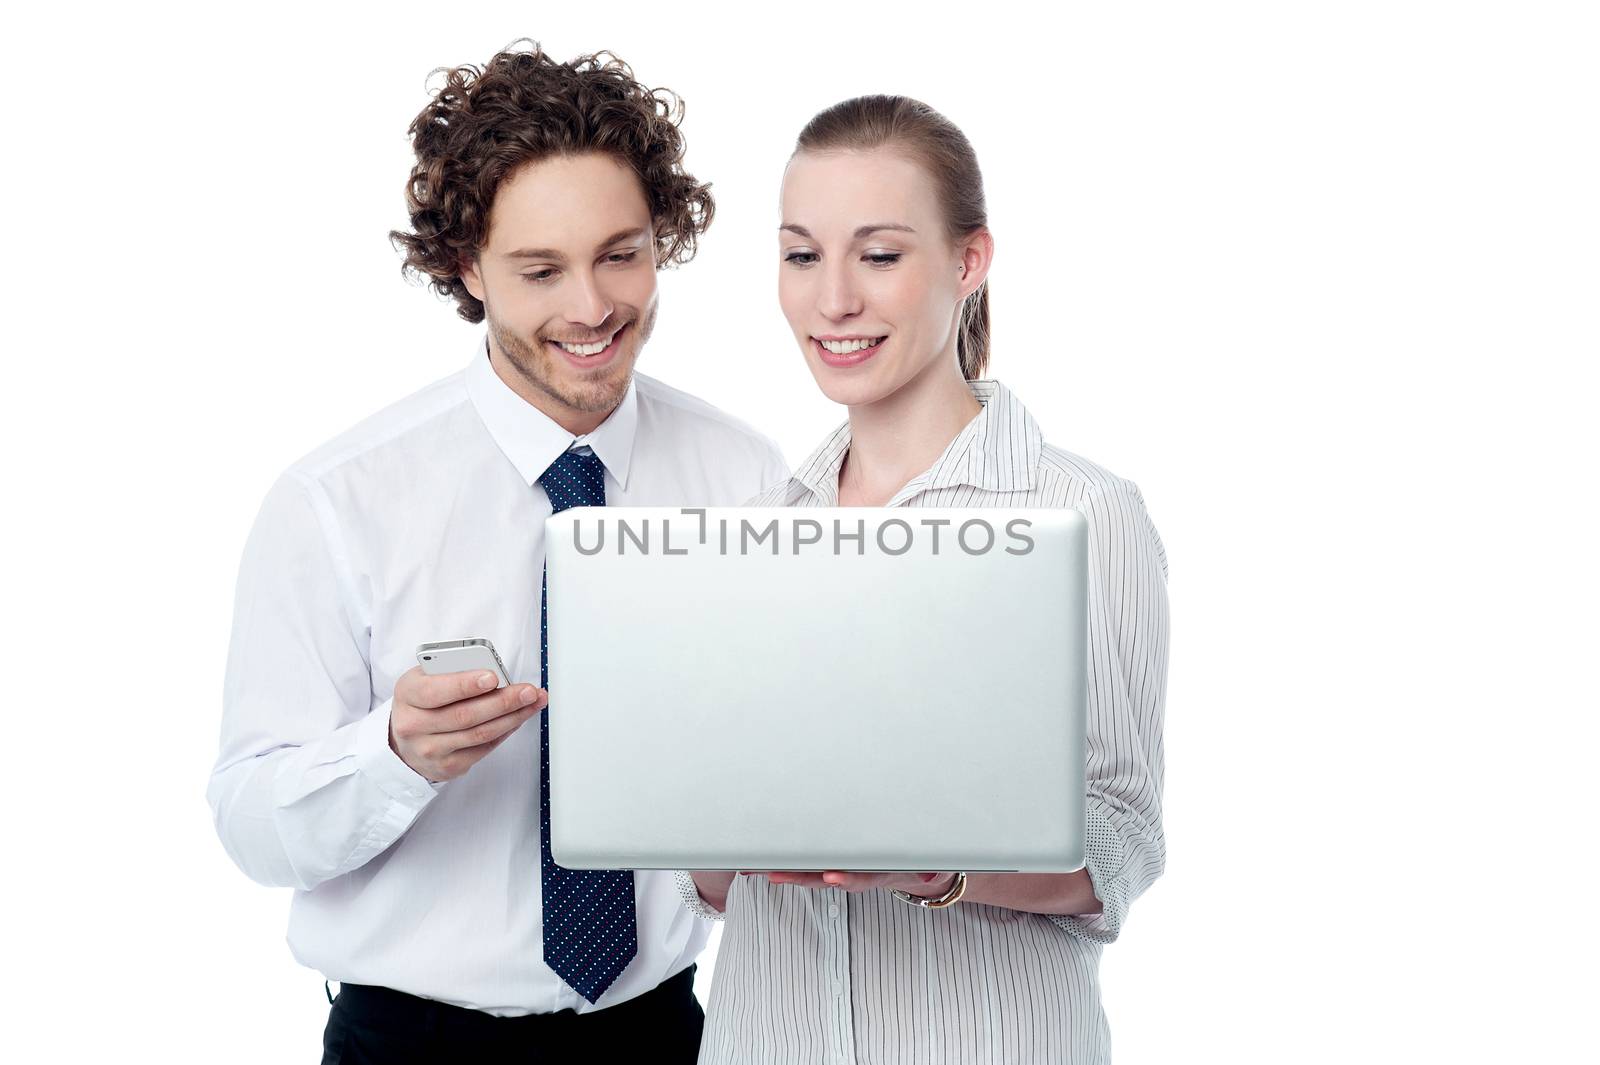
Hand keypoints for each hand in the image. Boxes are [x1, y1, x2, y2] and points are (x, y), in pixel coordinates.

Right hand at [389, 666, 546, 782]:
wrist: (404, 741)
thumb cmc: (423, 701)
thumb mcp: (426, 678)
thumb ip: (452, 671)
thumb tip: (492, 670)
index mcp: (408, 694)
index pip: (435, 691)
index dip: (466, 685)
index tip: (493, 677)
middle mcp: (414, 725)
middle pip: (465, 715)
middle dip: (503, 702)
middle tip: (528, 691)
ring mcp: (430, 750)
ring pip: (479, 734)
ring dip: (513, 717)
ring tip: (533, 702)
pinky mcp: (447, 766)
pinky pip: (484, 748)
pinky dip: (506, 730)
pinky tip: (518, 717)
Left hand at [752, 871, 958, 897]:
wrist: (909, 872)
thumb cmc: (913, 865)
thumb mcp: (928, 869)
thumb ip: (931, 871)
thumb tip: (934, 876)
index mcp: (876, 874)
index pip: (860, 878)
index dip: (846, 878)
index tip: (831, 876)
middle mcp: (853, 875)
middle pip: (824, 878)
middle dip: (799, 877)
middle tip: (776, 875)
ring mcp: (840, 870)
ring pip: (809, 872)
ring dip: (783, 871)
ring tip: (759, 871)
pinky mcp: (830, 864)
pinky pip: (806, 865)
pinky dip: (785, 865)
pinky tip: (761, 865)